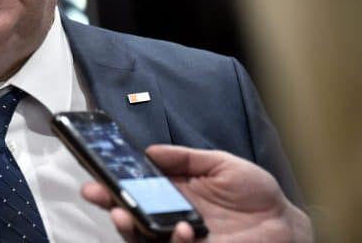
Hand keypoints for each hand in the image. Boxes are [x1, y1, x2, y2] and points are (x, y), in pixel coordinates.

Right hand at [81, 144, 312, 241]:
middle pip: (131, 213)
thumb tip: (150, 150)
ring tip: (125, 214)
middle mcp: (171, 217)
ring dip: (130, 226)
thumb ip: (186, 157)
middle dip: (110, 204)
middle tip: (98, 194)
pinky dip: (171, 241)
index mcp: (174, 192)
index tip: (98, 175)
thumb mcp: (222, 164)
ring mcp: (181, 239)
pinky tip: (180, 229)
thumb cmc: (258, 196)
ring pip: (143, 237)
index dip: (114, 183)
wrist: (286, 225)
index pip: (136, 188)